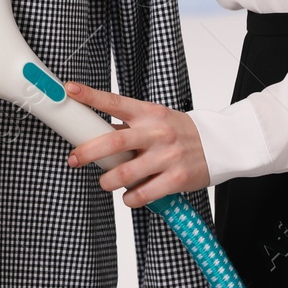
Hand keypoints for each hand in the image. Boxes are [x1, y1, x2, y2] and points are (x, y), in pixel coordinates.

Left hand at [63, 81, 209, 207]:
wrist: (217, 144)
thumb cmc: (178, 131)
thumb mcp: (154, 118)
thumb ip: (127, 124)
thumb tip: (94, 130)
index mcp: (148, 112)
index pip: (115, 101)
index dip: (90, 95)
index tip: (70, 90)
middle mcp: (156, 132)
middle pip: (114, 140)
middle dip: (88, 152)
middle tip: (74, 159)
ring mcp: (167, 156)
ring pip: (125, 173)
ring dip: (107, 181)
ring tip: (105, 181)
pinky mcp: (176, 178)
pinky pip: (143, 194)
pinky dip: (130, 198)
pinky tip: (129, 195)